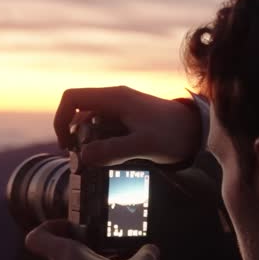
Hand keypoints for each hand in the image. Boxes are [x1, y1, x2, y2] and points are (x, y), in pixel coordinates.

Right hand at [53, 86, 201, 166]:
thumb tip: (83, 158)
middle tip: (83, 160)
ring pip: (91, 122)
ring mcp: (121, 107)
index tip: (66, 145)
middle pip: (78, 112)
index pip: (71, 98)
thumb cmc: (173, 134)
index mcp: (114, 97)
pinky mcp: (128, 118)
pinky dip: (101, 142)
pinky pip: (104, 128)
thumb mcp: (142, 145)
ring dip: (88, 142)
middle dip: (75, 136)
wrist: (198, 130)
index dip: (61, 119)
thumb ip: (112, 151)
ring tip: (98, 162)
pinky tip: (111, 158)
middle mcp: (114, 98)